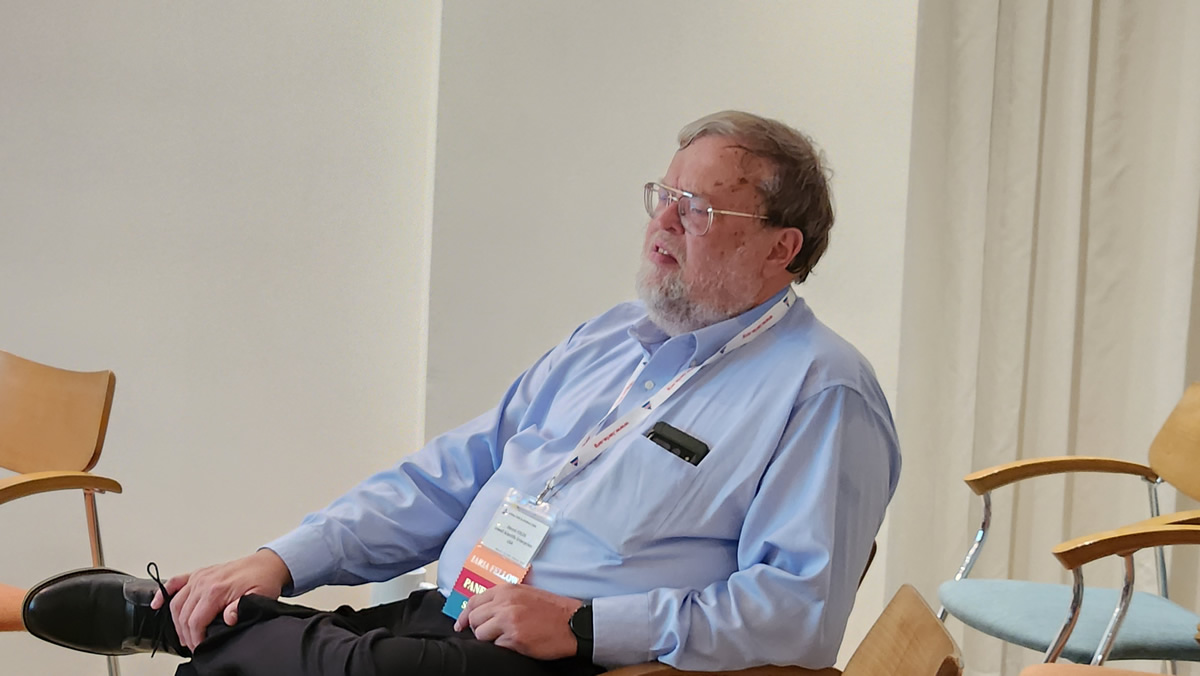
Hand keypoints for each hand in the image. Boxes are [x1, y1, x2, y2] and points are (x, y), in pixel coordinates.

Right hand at [150, 549, 292, 651]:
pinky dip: (163, 593)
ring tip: (184, 635)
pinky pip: (175, 582)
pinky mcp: (199, 573)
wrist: (266, 564)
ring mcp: (200, 577)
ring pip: (176, 603)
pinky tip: (157, 604)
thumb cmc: (262, 580)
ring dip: (176, 621)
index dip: (196, 638)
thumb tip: (229, 618)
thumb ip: (241, 608)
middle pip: (183, 615)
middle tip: (193, 645)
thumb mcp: (259, 597)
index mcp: (216, 590)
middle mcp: (204, 582)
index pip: (196, 621)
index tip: (200, 647)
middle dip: (186, 634)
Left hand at [453, 584, 581, 659]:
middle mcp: (505, 603)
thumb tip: (481, 611)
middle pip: (474, 619)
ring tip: (508, 637)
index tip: (460, 625)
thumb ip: (503, 599)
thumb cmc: (552, 610)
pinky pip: (496, 646)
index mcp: (506, 590)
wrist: (573, 623)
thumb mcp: (525, 594)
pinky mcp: (515, 638)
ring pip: (481, 634)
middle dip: (480, 628)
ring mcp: (509, 620)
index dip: (464, 616)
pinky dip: (504, 647)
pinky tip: (517, 643)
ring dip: (491, 639)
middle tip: (493, 633)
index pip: (473, 601)